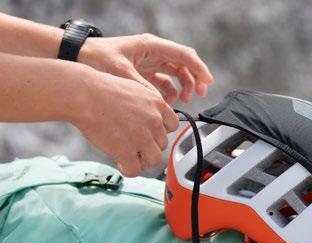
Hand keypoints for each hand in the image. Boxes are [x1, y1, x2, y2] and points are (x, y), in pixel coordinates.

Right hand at [73, 67, 178, 176]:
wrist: (84, 94)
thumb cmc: (101, 90)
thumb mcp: (134, 89)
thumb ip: (146, 106)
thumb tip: (149, 120)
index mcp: (157, 104)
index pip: (173, 125)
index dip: (160, 131)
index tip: (150, 133)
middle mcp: (154, 121)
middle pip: (162, 144)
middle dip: (149, 147)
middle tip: (134, 145)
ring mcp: (142, 137)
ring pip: (154, 160)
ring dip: (143, 161)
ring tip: (130, 156)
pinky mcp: (126, 151)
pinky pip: (135, 170)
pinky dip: (128, 170)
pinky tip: (120, 163)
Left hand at [79, 33, 213, 103]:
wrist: (78, 58)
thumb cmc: (95, 58)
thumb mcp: (121, 73)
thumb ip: (143, 87)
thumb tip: (160, 102)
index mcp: (151, 46)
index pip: (184, 55)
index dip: (199, 68)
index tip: (207, 82)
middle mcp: (153, 52)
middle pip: (183, 64)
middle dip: (194, 79)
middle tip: (198, 95)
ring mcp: (149, 62)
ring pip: (175, 74)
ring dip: (182, 87)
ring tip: (182, 101)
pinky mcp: (144, 73)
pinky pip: (164, 82)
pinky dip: (168, 92)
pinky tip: (166, 102)